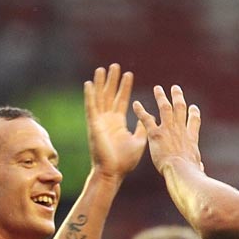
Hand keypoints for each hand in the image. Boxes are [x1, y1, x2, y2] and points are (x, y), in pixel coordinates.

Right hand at [83, 64, 146, 178]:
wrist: (113, 173)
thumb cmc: (125, 161)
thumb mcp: (139, 141)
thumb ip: (143, 128)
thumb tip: (150, 117)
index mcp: (118, 123)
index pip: (122, 100)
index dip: (125, 87)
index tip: (129, 74)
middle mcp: (108, 120)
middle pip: (110, 95)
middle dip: (113, 81)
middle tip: (115, 65)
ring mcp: (99, 122)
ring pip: (100, 98)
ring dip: (101, 83)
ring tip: (102, 68)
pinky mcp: (93, 125)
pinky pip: (91, 108)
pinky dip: (90, 96)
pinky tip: (89, 84)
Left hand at [132, 85, 203, 175]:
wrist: (181, 172)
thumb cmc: (190, 174)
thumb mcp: (197, 168)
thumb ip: (197, 165)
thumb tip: (200, 168)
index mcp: (191, 138)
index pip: (194, 121)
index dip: (194, 113)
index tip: (193, 107)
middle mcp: (180, 130)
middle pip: (180, 108)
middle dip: (178, 97)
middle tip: (175, 88)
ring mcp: (168, 130)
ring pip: (165, 108)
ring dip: (161, 97)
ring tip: (157, 88)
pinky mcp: (156, 134)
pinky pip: (147, 119)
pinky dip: (140, 111)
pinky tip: (135, 104)